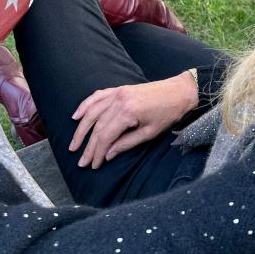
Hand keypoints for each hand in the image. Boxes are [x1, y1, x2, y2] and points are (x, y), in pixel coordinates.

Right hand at [69, 71, 198, 169]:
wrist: (179, 91)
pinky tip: (76, 116)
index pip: (105, 136)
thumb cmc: (168, 114)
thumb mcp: (149, 133)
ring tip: (74, 144)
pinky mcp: (119, 89)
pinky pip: (97, 96)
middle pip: (97, 126)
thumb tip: (108, 155)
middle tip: (81, 161)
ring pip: (93, 111)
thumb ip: (126, 144)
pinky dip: (85, 105)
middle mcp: (119, 100)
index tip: (93, 165)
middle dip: (88, 145)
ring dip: (82, 128)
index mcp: (128, 112)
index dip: (97, 152)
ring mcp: (118, 92)